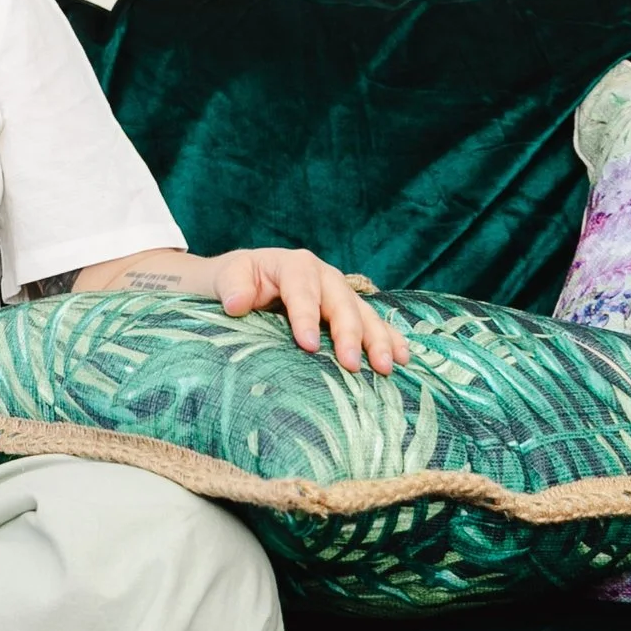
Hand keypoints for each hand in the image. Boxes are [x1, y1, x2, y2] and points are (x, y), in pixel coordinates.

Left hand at [213, 247, 410, 374]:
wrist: (246, 278)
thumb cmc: (236, 280)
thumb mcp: (227, 278)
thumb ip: (232, 288)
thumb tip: (236, 304)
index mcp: (294, 265)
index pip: (302, 291)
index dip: (306, 317)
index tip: (308, 345)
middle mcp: (323, 276)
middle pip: (341, 304)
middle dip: (349, 335)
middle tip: (352, 364)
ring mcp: (339, 292)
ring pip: (363, 314)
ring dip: (378, 340)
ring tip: (388, 366)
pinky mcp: (348, 309)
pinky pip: (373, 323)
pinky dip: (390, 338)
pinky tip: (404, 357)